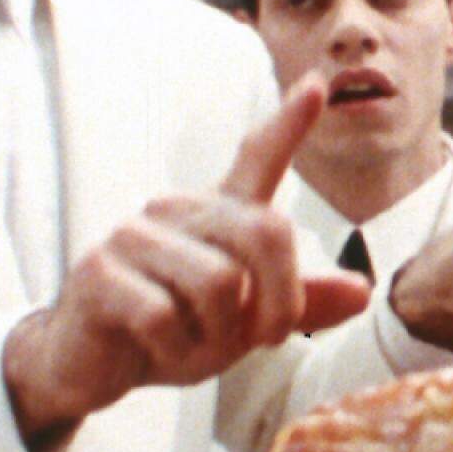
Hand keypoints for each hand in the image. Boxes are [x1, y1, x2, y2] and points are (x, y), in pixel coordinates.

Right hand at [2, 78, 370, 443]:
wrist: (89, 367)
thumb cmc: (170, 335)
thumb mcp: (242, 325)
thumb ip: (297, 304)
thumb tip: (362, 292)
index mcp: (215, 216)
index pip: (258, 159)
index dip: (290, 124)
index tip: (317, 84)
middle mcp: (176, 211)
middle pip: (266, 232)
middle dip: (277, 303)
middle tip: (258, 343)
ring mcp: (134, 235)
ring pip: (218, 283)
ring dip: (215, 336)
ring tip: (189, 344)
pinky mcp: (99, 269)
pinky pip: (164, 316)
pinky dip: (174, 349)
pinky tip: (153, 349)